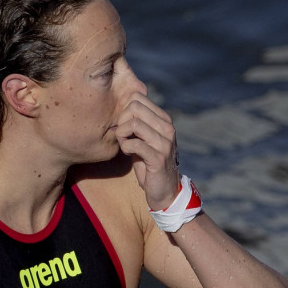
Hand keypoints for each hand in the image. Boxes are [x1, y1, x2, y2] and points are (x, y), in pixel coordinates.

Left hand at [115, 92, 179, 209]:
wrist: (165, 190)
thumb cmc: (149, 163)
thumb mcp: (144, 139)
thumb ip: (137, 123)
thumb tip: (119, 107)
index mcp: (164, 120)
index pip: (138, 97)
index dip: (124, 109)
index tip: (124, 125)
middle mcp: (167, 128)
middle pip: (134, 106)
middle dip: (121, 120)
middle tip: (122, 135)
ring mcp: (165, 143)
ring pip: (134, 123)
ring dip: (122, 134)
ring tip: (124, 144)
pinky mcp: (159, 158)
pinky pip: (135, 144)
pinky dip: (125, 147)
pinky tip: (127, 153)